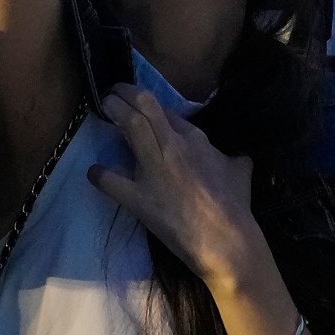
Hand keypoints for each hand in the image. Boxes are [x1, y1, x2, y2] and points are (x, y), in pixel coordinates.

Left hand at [88, 83, 263, 288]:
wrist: (227, 242)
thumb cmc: (235, 206)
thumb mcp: (240, 170)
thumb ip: (233, 157)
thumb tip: (238, 157)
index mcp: (195, 139)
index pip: (166, 110)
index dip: (148, 103)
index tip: (138, 102)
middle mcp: (172, 146)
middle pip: (143, 105)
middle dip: (124, 93)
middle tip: (113, 93)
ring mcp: (153, 170)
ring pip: (129, 126)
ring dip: (114, 111)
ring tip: (104, 107)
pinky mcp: (139, 198)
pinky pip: (111, 181)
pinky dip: (100, 174)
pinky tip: (94, 171)